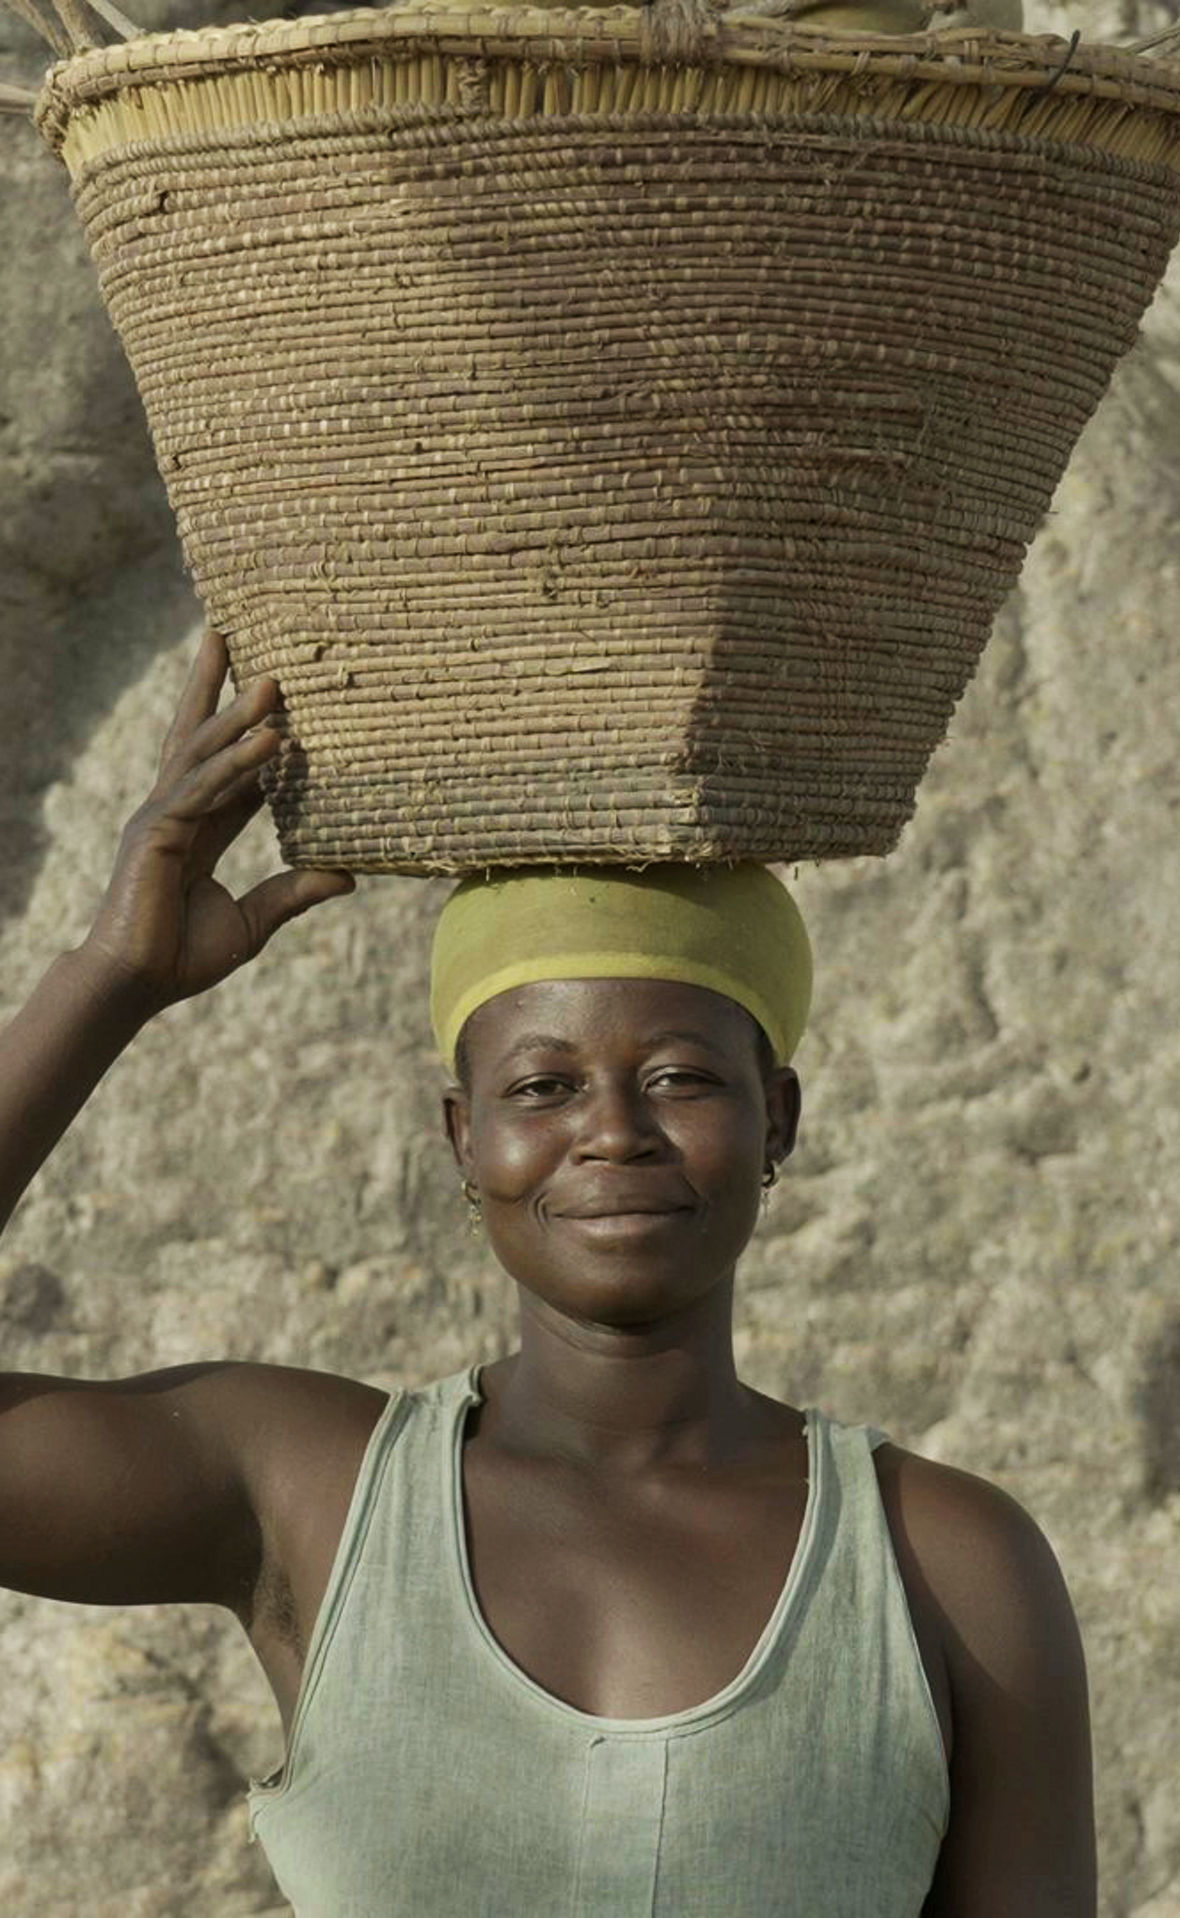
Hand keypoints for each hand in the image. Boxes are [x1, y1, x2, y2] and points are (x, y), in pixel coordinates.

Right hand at [79, 627, 353, 1012]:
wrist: (134, 986)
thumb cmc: (181, 957)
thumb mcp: (253, 921)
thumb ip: (294, 892)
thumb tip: (348, 876)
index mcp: (196, 826)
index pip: (229, 764)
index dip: (253, 728)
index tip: (278, 691)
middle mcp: (175, 810)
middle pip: (198, 733)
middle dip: (216, 684)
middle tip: (233, 630)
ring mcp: (161, 816)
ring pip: (204, 753)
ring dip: (239, 714)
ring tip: (273, 680)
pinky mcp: (156, 833)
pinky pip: (204, 790)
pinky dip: (238, 763)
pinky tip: (270, 741)